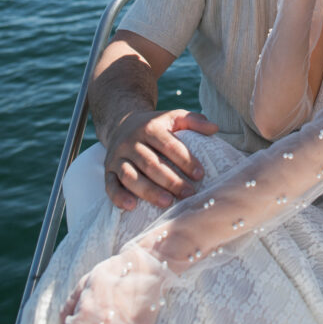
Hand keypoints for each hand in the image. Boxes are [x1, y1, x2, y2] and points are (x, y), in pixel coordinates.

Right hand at [104, 108, 218, 210]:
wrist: (122, 123)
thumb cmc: (155, 125)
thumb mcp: (174, 117)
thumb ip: (194, 121)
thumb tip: (215, 128)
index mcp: (150, 127)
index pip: (169, 145)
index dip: (185, 160)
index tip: (200, 175)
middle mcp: (131, 141)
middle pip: (151, 163)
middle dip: (171, 180)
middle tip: (188, 194)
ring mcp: (118, 156)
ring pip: (130, 176)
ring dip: (148, 191)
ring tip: (167, 202)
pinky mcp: (107, 169)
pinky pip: (110, 185)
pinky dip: (119, 197)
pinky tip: (131, 207)